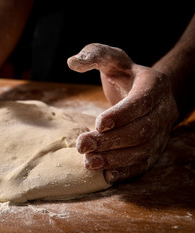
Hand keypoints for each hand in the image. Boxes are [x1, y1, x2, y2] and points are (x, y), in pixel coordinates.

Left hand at [67, 43, 177, 183]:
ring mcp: (162, 132)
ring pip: (143, 150)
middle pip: (141, 130)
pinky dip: (126, 171)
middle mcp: (163, 110)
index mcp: (154, 84)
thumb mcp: (111, 58)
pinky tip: (106, 175)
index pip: (141, 102)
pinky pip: (144, 163)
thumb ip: (94, 55)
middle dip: (111, 140)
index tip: (98, 123)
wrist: (148, 93)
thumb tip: (72, 62)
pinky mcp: (155, 148)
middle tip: (83, 145)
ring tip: (89, 162)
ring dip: (115, 158)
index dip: (122, 114)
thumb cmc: (125, 75)